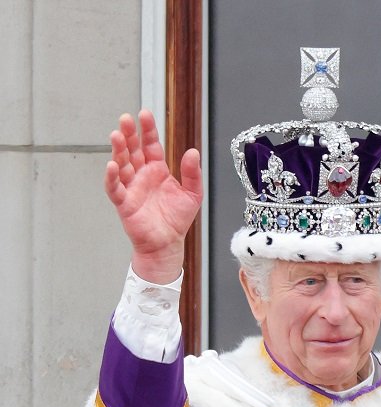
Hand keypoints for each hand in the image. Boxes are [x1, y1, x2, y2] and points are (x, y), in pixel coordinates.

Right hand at [104, 110, 202, 283]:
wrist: (168, 243)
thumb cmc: (177, 219)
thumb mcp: (192, 193)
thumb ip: (192, 173)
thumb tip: (193, 152)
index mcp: (157, 170)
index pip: (150, 145)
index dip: (148, 130)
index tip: (144, 114)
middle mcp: (141, 175)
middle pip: (132, 150)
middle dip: (129, 134)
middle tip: (126, 119)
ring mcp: (131, 187)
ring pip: (121, 164)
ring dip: (118, 150)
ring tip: (117, 135)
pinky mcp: (124, 202)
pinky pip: (115, 188)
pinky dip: (112, 177)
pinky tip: (112, 165)